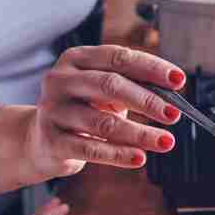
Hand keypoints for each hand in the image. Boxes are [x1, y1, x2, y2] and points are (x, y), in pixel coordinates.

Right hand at [24, 45, 184, 181]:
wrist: (36, 140)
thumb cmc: (79, 110)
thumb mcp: (101, 92)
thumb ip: (130, 87)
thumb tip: (170, 95)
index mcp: (77, 59)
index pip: (118, 57)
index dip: (151, 68)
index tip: (178, 80)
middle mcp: (60, 80)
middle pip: (110, 85)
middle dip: (147, 100)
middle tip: (173, 114)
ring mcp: (52, 110)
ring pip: (103, 122)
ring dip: (140, 133)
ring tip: (165, 141)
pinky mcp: (51, 140)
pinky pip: (91, 149)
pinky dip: (119, 154)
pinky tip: (139, 157)